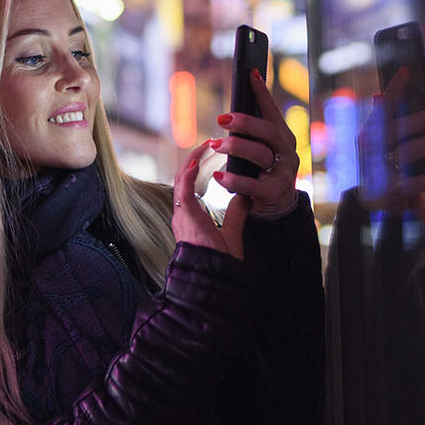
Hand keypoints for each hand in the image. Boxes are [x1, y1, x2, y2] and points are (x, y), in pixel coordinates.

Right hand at [172, 139, 245, 259]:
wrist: (215, 280)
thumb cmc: (219, 262)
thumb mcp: (231, 232)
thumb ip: (235, 214)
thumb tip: (243, 197)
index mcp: (190, 216)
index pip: (188, 186)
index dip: (195, 169)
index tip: (207, 155)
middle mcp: (182, 213)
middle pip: (182, 178)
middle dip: (193, 160)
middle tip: (207, 144)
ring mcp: (182, 215)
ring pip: (181, 180)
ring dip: (191, 161)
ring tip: (204, 147)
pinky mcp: (186, 216)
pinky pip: (183, 190)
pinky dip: (189, 174)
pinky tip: (197, 161)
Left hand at [211, 69, 300, 218]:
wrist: (277, 205)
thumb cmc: (262, 170)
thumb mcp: (260, 148)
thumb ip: (251, 133)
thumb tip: (230, 114)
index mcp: (283, 136)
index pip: (272, 111)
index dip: (262, 92)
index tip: (250, 73)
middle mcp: (287, 151)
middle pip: (268, 131)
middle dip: (244, 122)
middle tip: (221, 119)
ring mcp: (284, 172)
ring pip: (261, 154)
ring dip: (235, 147)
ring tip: (215, 145)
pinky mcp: (274, 191)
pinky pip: (253, 185)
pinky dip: (233, 179)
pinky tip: (219, 176)